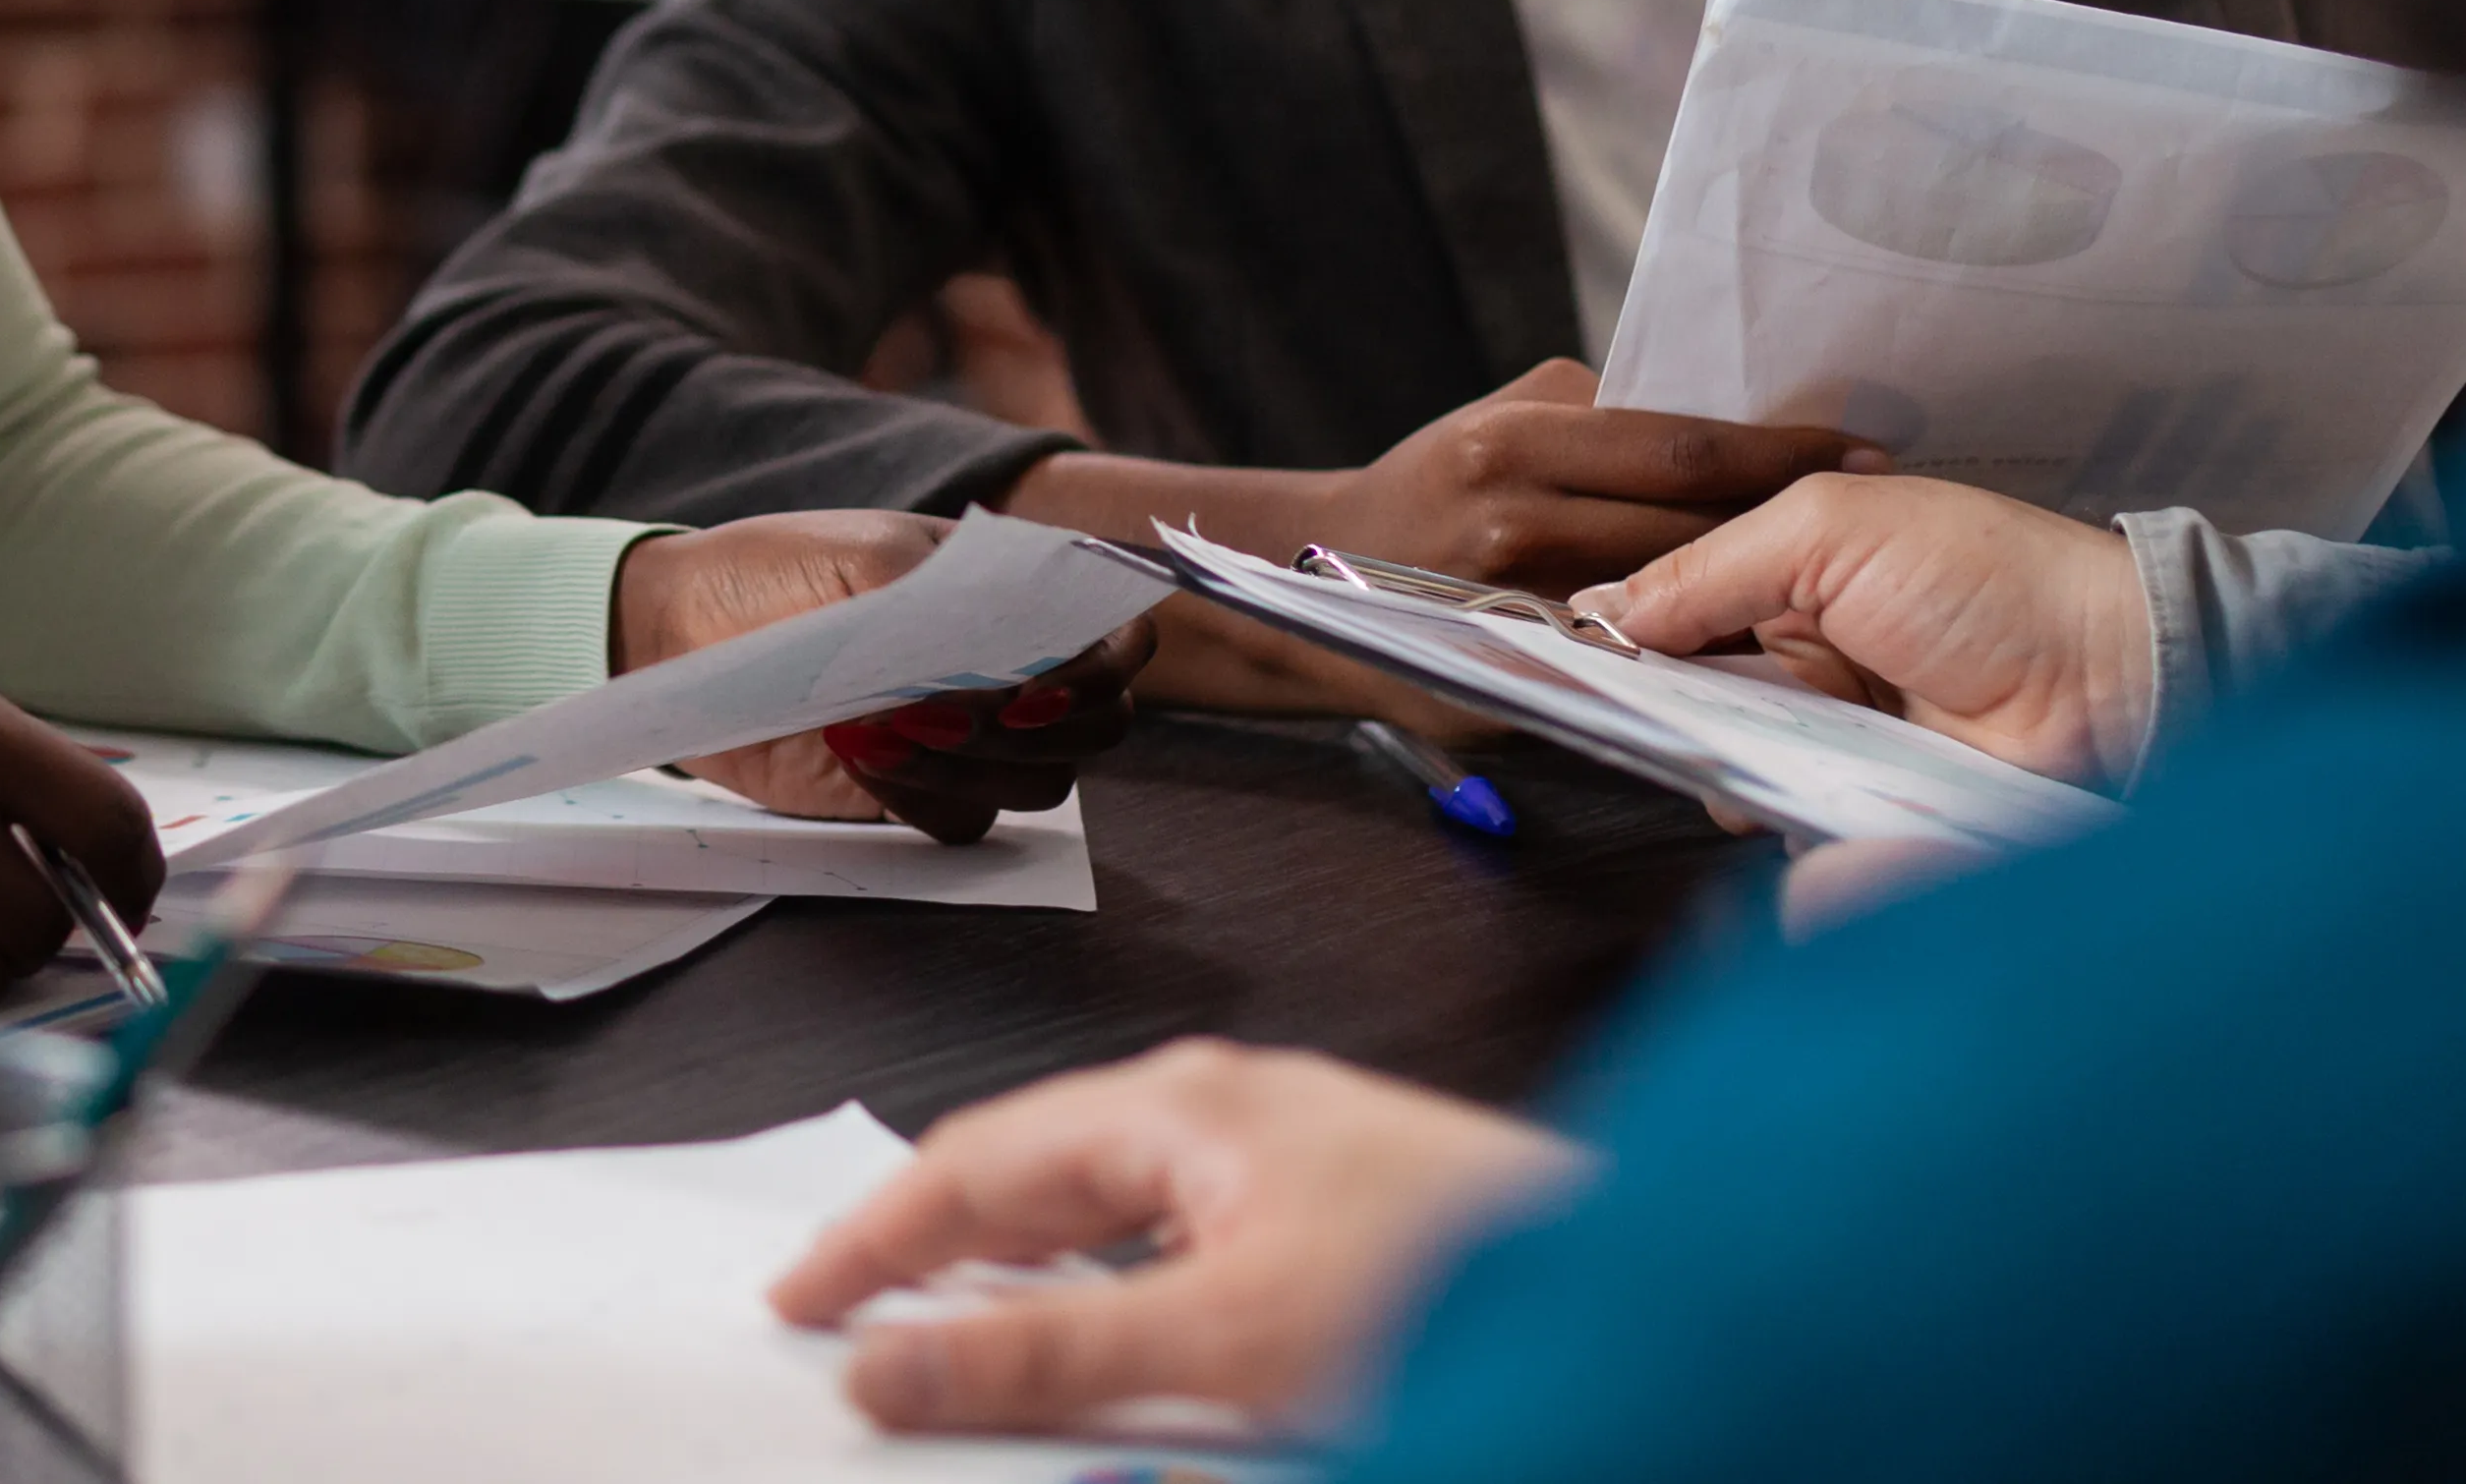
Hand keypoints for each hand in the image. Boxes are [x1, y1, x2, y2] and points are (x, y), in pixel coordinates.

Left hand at [604, 514, 1148, 838]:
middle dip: (1032, 729)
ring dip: (970, 762)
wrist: (686, 637)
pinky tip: (857, 755)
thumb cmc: (780, 572)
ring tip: (878, 725)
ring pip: (1042, 782)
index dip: (1102, 671)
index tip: (1030, 688)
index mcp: (1014, 592)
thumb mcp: (868, 560)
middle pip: (1100, 724)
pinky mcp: (923, 794)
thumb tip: (1000, 684)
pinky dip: (921, 797)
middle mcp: (1011, 667)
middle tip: (938, 712)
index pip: (1118, 636)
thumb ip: (948, 609)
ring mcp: (973, 736)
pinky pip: (968, 821)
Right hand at [770, 1041, 1587, 1436]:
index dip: (878, 1236)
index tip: (804, 1297)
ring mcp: (1288, 1165)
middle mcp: (1233, 1116)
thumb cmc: (1472, 1280)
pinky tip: (1111, 1349)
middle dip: (938, 1247)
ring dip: (1026, 1277)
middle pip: (1039, 1179)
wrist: (1662, 1303)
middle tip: (853, 1320)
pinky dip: (1110, 1298)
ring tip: (955, 1342)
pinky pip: (1177, 1250)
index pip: (980, 1163)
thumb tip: (899, 1359)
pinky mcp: (1336, 1228)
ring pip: (1111, 1215)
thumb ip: (1052, 1355)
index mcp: (1188, 1107)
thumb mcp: (1226, 1336)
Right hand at [1008, 364, 1868, 713]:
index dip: (1785, 452)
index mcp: (1515, 441)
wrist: (1307, 583)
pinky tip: (1762, 645)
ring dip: (1764, 588)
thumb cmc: (1423, 490)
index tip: (1870, 451)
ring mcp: (1515, 602)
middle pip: (1693, 520)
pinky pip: (1635, 663)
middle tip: (1888, 510)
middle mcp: (1515, 517)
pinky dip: (1705, 652)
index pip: (1684, 442)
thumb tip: (1719, 412)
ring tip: (1847, 578)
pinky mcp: (1517, 674)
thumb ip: (1593, 417)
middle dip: (1795, 516)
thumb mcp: (1496, 423)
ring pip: (1679, 593)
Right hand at [1580, 472, 2154, 789]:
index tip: (1553, 650)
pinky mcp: (1863, 807)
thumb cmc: (1985, 577)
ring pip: (1725, 763)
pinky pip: (1787, 821)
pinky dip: (1766, 815)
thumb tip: (1598, 612)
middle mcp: (1800, 656)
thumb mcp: (1828, 529)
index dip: (1614, 628)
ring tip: (1709, 756)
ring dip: (1707, 763)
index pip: (1672, 601)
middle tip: (1624, 710)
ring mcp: (1831, 735)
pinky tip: (1755, 803)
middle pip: (1686, 690)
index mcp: (1788, 572)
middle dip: (1649, 704)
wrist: (2115, 676)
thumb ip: (1705, 567)